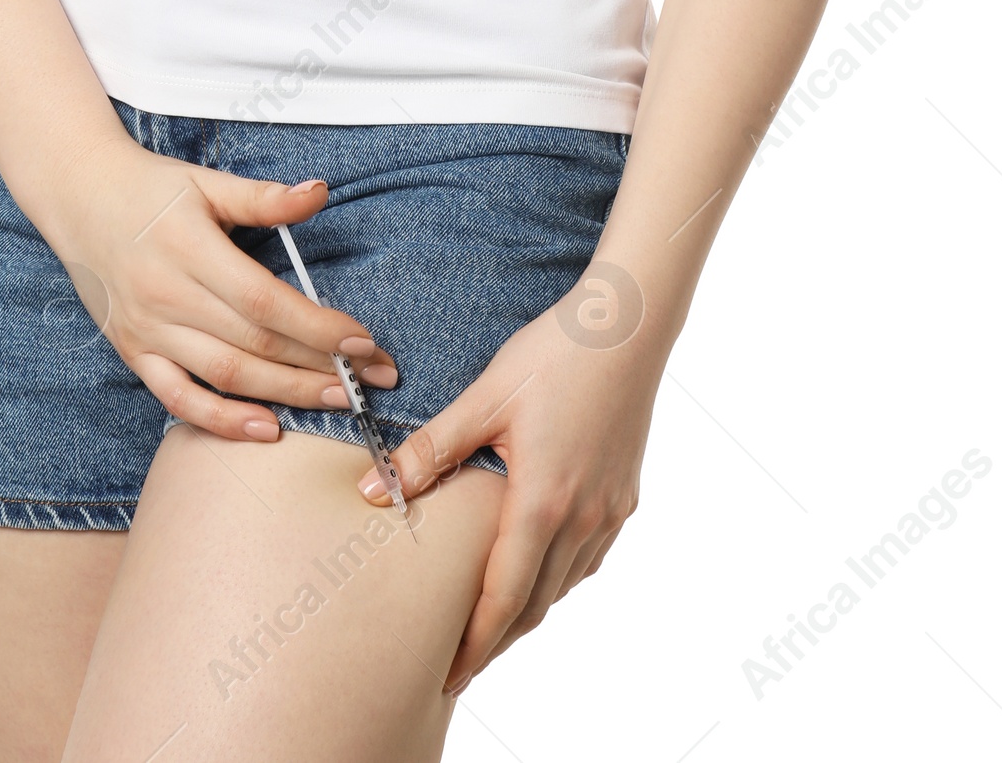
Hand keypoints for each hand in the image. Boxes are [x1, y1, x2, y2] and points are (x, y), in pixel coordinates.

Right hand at [38, 134, 398, 441]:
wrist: (78, 197)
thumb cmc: (149, 188)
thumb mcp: (206, 183)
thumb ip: (263, 197)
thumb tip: (319, 193)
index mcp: (189, 248)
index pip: (265, 300)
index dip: (317, 326)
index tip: (362, 340)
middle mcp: (167, 296)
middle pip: (253, 344)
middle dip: (318, 367)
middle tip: (367, 380)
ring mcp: (148, 330)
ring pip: (224, 376)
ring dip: (284, 394)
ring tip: (334, 401)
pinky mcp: (134, 353)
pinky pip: (179, 399)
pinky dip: (221, 421)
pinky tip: (265, 429)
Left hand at [354, 289, 659, 693]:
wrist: (628, 327)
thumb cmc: (554, 355)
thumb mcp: (484, 398)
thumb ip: (430, 450)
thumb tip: (373, 490)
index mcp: (543, 502)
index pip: (503, 598)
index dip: (474, 644)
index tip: (446, 675)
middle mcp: (582, 519)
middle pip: (533, 605)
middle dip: (494, 641)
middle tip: (456, 664)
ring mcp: (609, 512)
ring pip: (563, 587)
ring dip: (525, 612)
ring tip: (487, 625)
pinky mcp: (624, 498)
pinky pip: (587, 560)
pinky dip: (556, 579)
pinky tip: (536, 571)